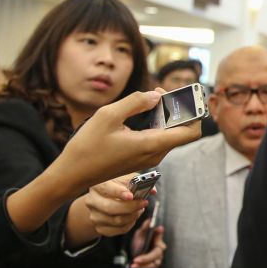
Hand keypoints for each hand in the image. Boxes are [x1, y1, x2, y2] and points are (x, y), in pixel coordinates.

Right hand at [49, 90, 200, 197]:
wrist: (72, 174)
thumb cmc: (87, 146)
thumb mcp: (108, 116)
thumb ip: (135, 102)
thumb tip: (157, 96)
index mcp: (152, 144)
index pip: (192, 132)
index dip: (194, 112)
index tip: (183, 97)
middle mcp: (155, 154)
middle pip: (182, 131)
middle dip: (178, 110)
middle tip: (160, 93)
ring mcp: (149, 158)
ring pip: (170, 135)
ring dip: (166, 116)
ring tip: (150, 100)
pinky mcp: (142, 158)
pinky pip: (158, 139)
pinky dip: (157, 125)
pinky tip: (141, 113)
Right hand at [82, 173, 148, 236]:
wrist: (105, 199)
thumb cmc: (118, 186)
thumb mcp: (126, 179)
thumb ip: (139, 182)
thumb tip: (153, 190)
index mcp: (97, 185)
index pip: (106, 188)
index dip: (118, 192)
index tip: (131, 196)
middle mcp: (92, 201)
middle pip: (110, 208)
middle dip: (131, 207)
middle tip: (144, 203)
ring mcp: (94, 216)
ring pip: (116, 220)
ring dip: (133, 216)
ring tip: (140, 209)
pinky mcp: (99, 227)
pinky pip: (118, 230)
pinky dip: (130, 224)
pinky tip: (133, 216)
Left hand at [129, 219, 165, 267]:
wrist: (135, 249)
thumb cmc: (140, 240)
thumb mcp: (141, 233)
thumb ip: (146, 227)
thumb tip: (150, 220)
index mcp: (158, 245)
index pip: (157, 252)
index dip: (147, 257)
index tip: (137, 258)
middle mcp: (159, 255)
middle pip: (154, 262)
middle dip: (144, 263)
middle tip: (133, 262)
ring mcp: (156, 263)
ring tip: (132, 267)